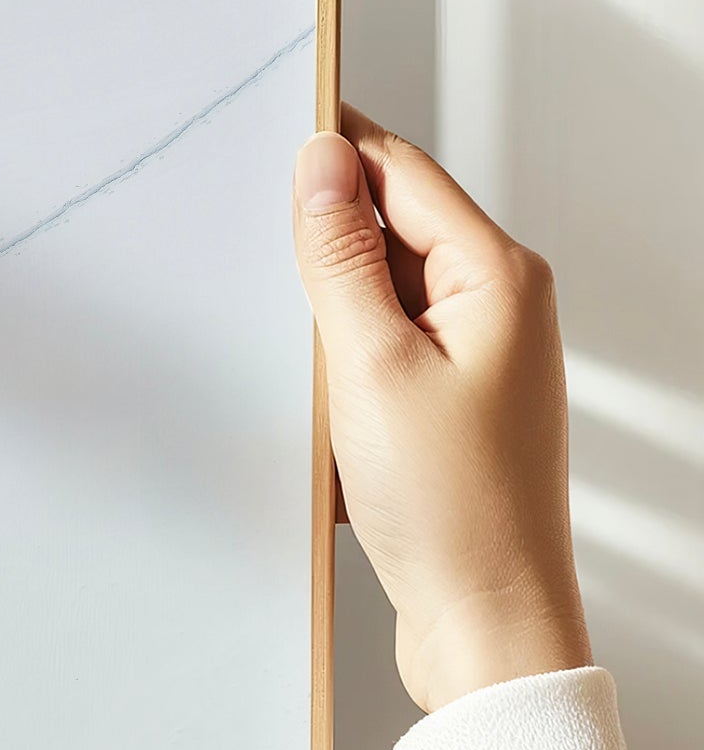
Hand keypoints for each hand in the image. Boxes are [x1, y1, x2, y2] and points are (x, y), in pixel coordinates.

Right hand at [292, 108, 590, 712]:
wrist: (487, 622)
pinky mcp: (449, 401)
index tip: (261, 126)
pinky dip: (338, 357)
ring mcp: (476, 355)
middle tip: (251, 251)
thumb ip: (342, 257)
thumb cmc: (452, 508)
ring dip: (325, 307)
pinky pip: (380, 346)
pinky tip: (310, 394)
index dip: (330, 146)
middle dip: (318, 235)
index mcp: (498, 277)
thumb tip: (321, 161)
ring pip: (378, 290)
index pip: (400, 170)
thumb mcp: (372, 366)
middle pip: (389, 225)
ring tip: (292, 350)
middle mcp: (498, 304)